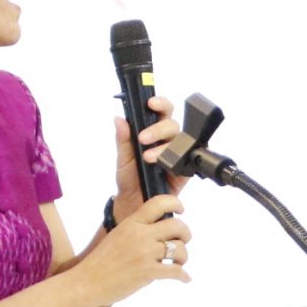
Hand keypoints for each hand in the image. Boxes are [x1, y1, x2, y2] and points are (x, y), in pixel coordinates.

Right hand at [78, 192, 191, 306]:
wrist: (88, 281)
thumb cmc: (100, 261)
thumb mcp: (117, 235)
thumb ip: (135, 229)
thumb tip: (155, 227)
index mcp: (132, 223)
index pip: (159, 203)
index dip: (175, 203)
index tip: (181, 210)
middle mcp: (141, 234)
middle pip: (177, 226)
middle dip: (186, 234)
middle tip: (182, 241)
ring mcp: (145, 253)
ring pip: (180, 249)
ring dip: (183, 257)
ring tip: (178, 262)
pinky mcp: (149, 272)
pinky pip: (176, 271)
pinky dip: (183, 276)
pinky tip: (184, 278)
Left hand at [110, 94, 189, 225]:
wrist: (134, 203)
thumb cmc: (130, 178)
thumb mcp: (123, 158)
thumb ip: (123, 139)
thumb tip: (119, 119)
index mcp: (153, 131)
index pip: (161, 111)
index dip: (160, 103)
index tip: (150, 103)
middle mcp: (167, 140)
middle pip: (172, 124)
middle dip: (158, 129)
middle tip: (143, 139)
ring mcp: (178, 154)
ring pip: (181, 140)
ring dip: (164, 146)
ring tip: (148, 158)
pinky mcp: (184, 170)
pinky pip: (186, 160)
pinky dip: (176, 160)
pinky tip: (164, 165)